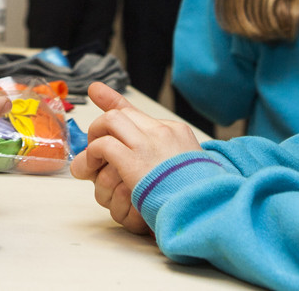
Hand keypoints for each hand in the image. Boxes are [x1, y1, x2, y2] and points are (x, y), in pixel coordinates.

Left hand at [69, 82, 199, 233]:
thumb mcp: (187, 170)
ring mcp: (149, 144)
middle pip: (121, 114)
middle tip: (94, 149)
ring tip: (90, 160)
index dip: (112, 100)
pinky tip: (90, 169)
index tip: (96, 91)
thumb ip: (170, 161)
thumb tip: (157, 167)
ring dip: (94, 137)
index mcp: (176, 132)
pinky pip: (104, 145)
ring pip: (110, 120)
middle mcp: (162, 132)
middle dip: (100, 127)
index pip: (138, 113)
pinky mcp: (135, 160)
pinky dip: (91, 155)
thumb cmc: (199, 196)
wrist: (208, 207)